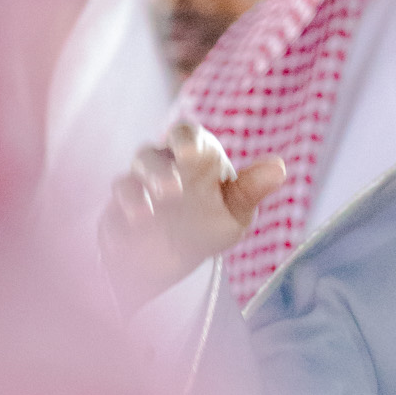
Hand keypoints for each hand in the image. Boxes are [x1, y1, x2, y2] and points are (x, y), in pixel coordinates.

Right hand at [98, 121, 286, 311]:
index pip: (187, 133)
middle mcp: (162, 165)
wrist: (171, 260)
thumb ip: (252, 190)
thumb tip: (280, 167)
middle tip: (172, 192)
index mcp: (195, 157)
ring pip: (128, 180)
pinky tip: (136, 226)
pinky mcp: (117, 211)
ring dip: (137, 194)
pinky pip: (115, 207)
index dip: (187, 138)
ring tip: (147, 216)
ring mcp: (136, 186)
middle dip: (159, 170)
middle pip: (151, 153)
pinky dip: (124, 214)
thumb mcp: (235, 213)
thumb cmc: (208, 225)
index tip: (191, 153)